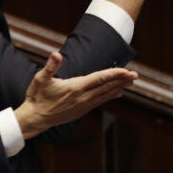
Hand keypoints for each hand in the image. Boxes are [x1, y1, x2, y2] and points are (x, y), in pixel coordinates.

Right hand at [13, 51, 137, 139]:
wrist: (36, 118)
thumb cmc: (37, 97)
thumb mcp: (41, 79)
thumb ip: (50, 66)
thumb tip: (56, 54)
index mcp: (75, 87)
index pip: (99, 79)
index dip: (114, 74)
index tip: (127, 70)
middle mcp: (82, 97)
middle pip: (107, 87)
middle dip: (122, 80)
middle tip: (136, 75)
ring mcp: (83, 105)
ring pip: (105, 94)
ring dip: (119, 87)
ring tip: (131, 81)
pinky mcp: (82, 110)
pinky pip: (100, 101)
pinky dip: (110, 95)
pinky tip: (118, 92)